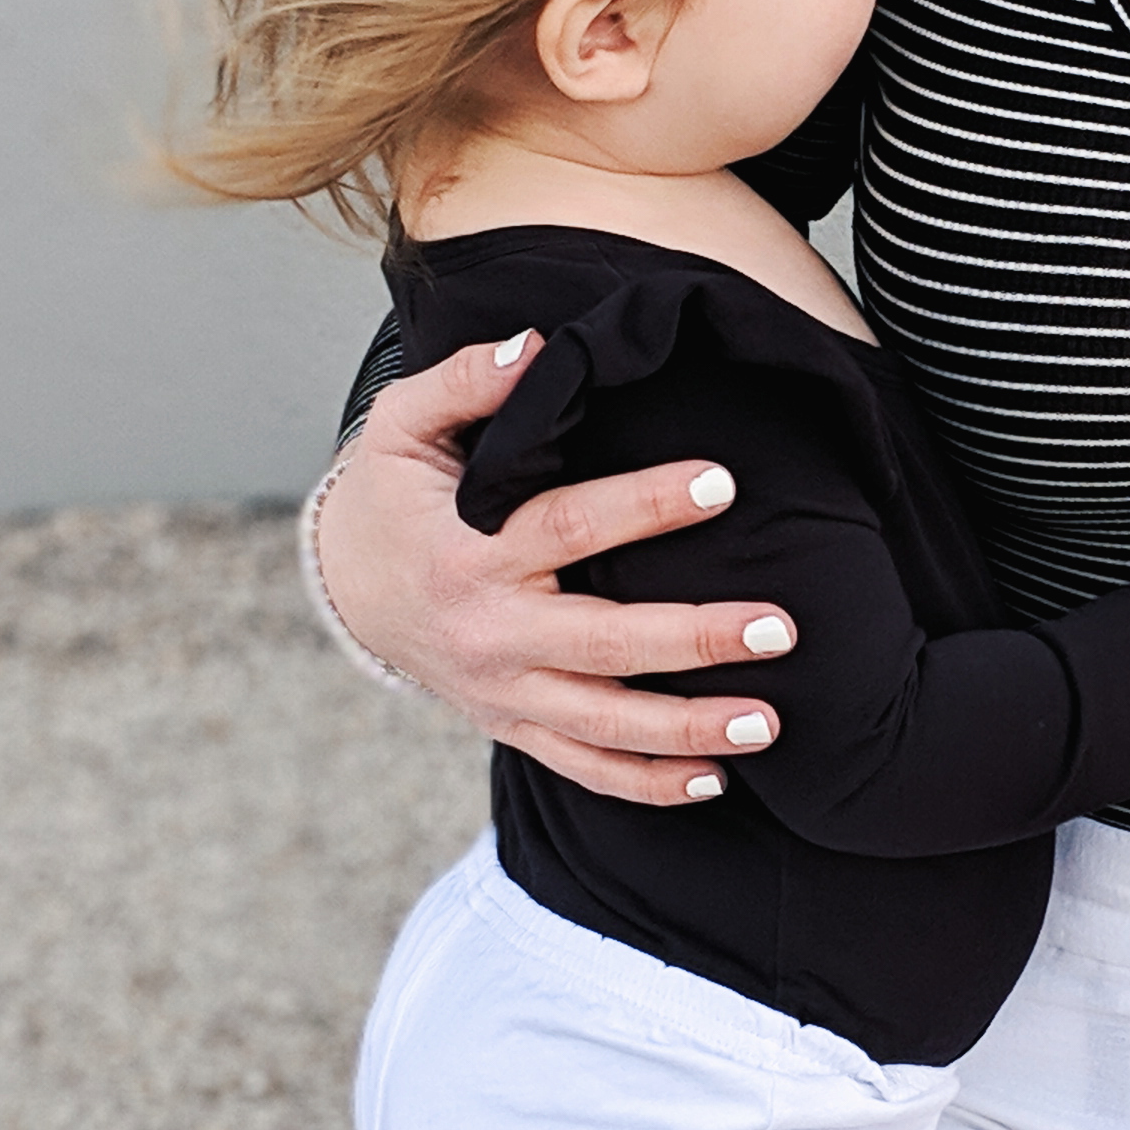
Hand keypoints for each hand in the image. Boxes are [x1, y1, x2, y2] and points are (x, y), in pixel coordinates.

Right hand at [311, 338, 797, 803]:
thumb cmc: (396, 496)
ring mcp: (504, 692)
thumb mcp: (404, 425)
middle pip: (603, 644)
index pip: (569, 527)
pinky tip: (716, 779)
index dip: (645, 506)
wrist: (351, 589)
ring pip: (602, 724)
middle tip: (778, 628)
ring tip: (768, 723)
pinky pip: (584, 768)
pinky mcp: (514, 727)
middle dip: (694, 640)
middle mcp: (491, 632)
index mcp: (470, 551)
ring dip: (688, 731)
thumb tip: (535, 345)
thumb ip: (466, 381)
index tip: (722, 484)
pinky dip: (647, 784)